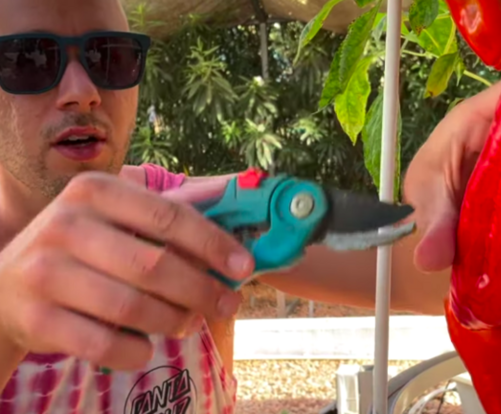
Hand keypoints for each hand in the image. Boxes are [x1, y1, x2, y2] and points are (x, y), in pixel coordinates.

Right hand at [0, 172, 250, 370]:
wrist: (3, 289)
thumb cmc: (78, 250)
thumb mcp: (110, 219)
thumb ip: (164, 219)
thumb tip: (235, 225)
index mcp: (94, 192)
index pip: (169, 216)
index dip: (213, 244)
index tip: (244, 267)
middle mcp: (66, 224)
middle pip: (155, 265)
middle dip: (202, 290)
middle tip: (228, 305)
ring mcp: (45, 271)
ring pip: (132, 306)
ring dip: (173, 320)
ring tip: (188, 323)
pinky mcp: (35, 317)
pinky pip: (103, 343)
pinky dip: (135, 351)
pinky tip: (146, 347)